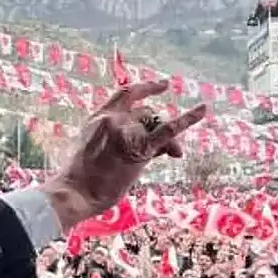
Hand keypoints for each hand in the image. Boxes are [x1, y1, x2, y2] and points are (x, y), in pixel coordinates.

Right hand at [42, 81, 206, 228]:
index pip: (126, 94)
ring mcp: (124, 131)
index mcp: (98, 118)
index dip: (147, 88)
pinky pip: (168, 131)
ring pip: (156, 125)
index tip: (163, 85)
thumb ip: (115, 140)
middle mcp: (112, 119)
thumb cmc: (80, 180)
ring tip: (174, 154)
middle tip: (170, 149)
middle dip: (159, 126)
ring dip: (168, 139)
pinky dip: (188, 118)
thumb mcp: (92, 151)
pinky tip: (203, 109)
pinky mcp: (138, 148)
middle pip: (147, 114)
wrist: (75, 193)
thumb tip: (153, 146)